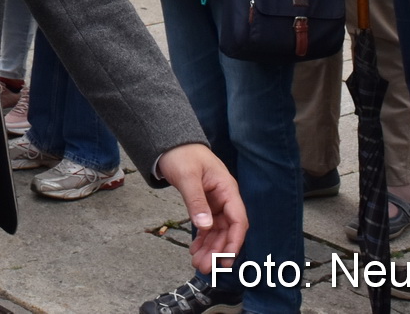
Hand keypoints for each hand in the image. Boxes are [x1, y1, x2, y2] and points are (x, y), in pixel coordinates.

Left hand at [156, 144, 246, 274]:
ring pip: (217, 232)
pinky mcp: (205, 205)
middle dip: (218, 250)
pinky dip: (202, 240)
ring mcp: (215, 203)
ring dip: (210, 248)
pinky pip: (207, 227)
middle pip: (227, 230)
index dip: (234, 241)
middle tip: (204, 266)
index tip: (226, 259)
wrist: (170, 144)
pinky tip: (195, 250)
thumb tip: (205, 226)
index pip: (238, 220)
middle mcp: (224, 198)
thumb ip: (196, 201)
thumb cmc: (182, 154)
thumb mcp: (187, 177)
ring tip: (198, 263)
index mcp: (227, 189)